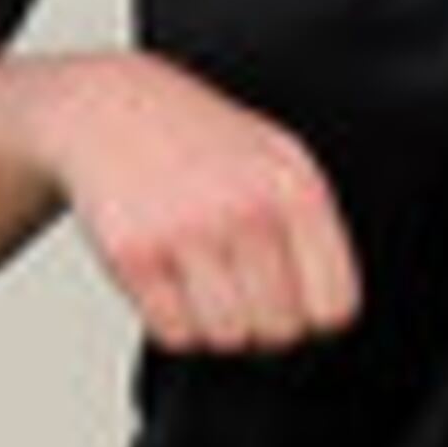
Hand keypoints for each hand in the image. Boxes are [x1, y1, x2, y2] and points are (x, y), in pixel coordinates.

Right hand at [26, 49, 360, 352]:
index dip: (318, 317)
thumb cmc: (201, 140)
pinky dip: (173, 323)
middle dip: (264, 324)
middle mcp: (248, 208)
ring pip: (228, 338)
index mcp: (295, 186)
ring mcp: (190, 232)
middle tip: (245, 293)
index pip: (336, 303)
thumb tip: (330, 311)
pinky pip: (174, 335)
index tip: (300, 306)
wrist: (111, 108)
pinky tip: (171, 282)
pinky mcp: (136, 255)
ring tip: (207, 285)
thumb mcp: (279, 158)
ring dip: (217, 326)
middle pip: (281, 329)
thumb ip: (312, 228)